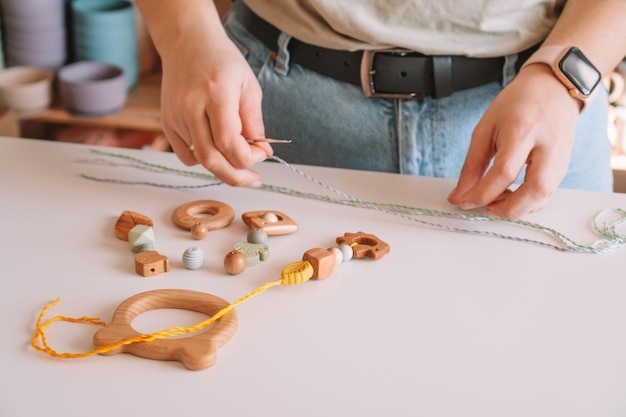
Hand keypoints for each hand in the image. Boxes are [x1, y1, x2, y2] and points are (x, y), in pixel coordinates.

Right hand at [159, 27, 271, 186]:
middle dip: (236, 176)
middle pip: (212, 159)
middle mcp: (191, 107)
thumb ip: (255, 121)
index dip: (249, 158)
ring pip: (200, 159)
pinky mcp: (167, 123)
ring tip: (236, 154)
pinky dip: (203, 159)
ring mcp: (175, 117)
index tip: (262, 153)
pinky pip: (185, 156)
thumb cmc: (222, 62)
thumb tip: (262, 153)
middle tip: (253, 180)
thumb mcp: (248, 86)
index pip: (229, 143)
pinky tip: (215, 147)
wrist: (187, 43)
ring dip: (222, 165)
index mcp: (215, 94)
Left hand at [447, 64, 580, 218]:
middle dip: (508, 209)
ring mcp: (561, 158)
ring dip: (518, 208)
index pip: (504, 172)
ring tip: (495, 202)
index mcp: (523, 131)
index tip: (464, 202)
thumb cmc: (517, 104)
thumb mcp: (485, 128)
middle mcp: (548, 147)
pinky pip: (547, 194)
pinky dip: (527, 203)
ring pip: (544, 196)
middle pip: (535, 190)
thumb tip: (459, 196)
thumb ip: (472, 165)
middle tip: (485, 209)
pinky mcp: (564, 167)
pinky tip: (511, 196)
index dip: (482, 193)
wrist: (552, 89)